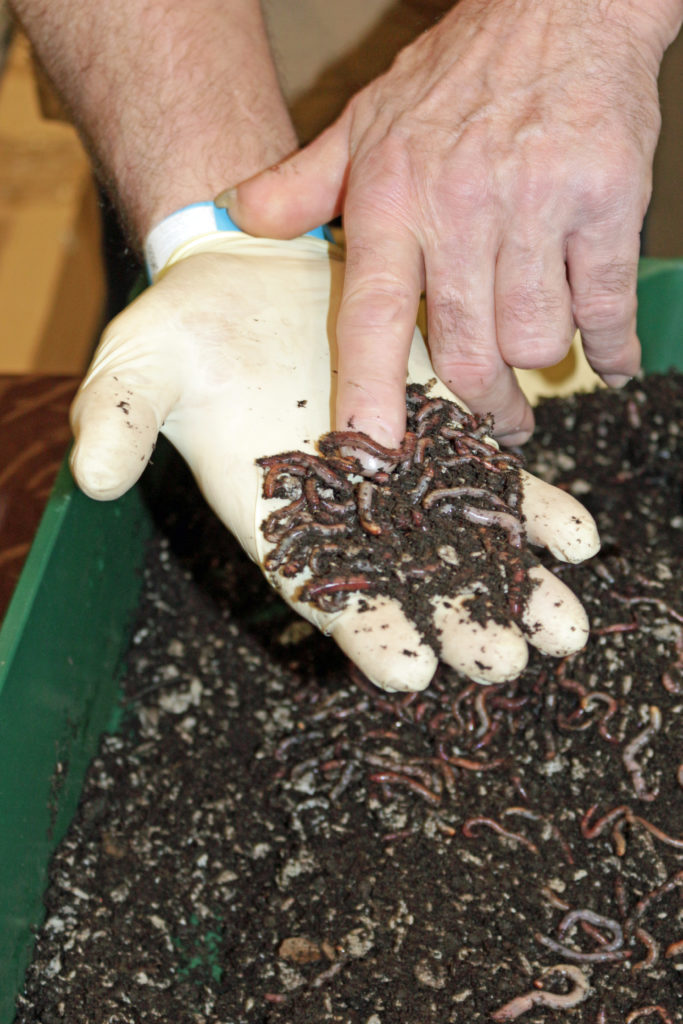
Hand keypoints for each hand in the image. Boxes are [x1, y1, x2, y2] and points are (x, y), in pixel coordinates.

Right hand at [70, 228, 598, 691]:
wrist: (249, 265)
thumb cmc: (186, 326)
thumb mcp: (140, 361)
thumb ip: (120, 418)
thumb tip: (87, 477)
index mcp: (279, 515)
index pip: (321, 588)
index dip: (363, 630)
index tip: (407, 672)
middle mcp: (349, 507)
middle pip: (408, 579)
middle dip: (457, 621)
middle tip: (502, 663)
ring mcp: (404, 467)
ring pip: (463, 539)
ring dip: (515, 582)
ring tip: (563, 628)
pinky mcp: (443, 421)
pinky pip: (493, 473)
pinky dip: (532, 505)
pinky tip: (578, 538)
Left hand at [222, 0, 673, 445]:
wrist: (562, 5)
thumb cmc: (460, 74)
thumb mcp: (367, 121)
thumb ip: (305, 183)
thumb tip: (239, 216)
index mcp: (394, 199)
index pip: (371, 316)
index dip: (369, 392)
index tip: (372, 451)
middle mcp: (460, 208)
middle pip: (465, 349)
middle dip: (483, 403)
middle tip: (497, 421)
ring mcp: (536, 205)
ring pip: (534, 338)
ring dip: (541, 364)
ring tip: (543, 364)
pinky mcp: (605, 202)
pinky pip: (604, 306)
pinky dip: (611, 347)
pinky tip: (611, 357)